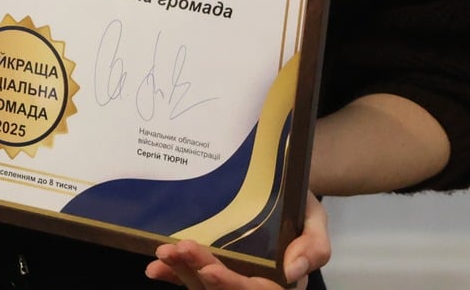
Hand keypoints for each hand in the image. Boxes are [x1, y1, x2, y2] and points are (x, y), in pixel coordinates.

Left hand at [145, 194, 327, 288]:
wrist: (280, 189)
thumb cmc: (299, 207)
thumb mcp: (314, 221)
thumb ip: (314, 246)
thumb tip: (293, 270)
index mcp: (278, 280)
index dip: (230, 284)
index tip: (209, 270)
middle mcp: (251, 281)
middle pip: (222, 288)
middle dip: (196, 273)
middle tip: (178, 249)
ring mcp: (228, 273)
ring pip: (201, 284)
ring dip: (180, 271)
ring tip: (163, 253)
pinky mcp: (209, 265)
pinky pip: (189, 277)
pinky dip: (172, 275)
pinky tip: (155, 268)